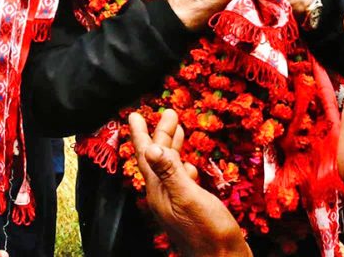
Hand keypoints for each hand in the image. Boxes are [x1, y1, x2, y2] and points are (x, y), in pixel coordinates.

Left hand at [130, 110, 251, 256]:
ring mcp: (176, 202)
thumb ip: (170, 172)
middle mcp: (164, 195)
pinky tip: (190, 164)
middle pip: (158, 159)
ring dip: (172, 147)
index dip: (142, 134)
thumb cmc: (208, 231)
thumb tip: (151, 147)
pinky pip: (181, 180)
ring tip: (176, 130)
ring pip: (170, 168)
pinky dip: (184, 166)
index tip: (134, 114)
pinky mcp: (189, 207)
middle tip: (167, 113)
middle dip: (161, 134)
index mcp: (159, 190)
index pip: (147, 156)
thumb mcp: (188, 197)